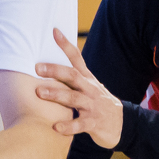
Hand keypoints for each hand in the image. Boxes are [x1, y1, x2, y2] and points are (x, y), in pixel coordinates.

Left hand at [36, 28, 124, 148]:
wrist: (122, 124)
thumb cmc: (97, 102)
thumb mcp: (88, 86)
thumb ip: (72, 77)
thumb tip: (48, 64)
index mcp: (87, 79)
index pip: (77, 58)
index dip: (66, 45)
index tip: (54, 31)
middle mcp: (90, 89)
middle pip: (73, 76)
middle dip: (55, 71)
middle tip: (37, 68)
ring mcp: (93, 106)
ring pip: (74, 98)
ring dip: (57, 95)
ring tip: (39, 93)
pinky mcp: (94, 123)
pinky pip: (80, 124)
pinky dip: (68, 126)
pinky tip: (56, 127)